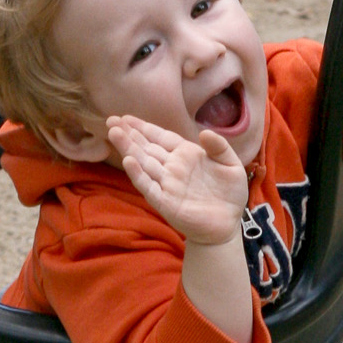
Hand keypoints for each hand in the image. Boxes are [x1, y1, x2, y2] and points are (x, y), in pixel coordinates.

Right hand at [107, 114, 247, 244]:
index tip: (125, 117)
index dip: (143, 127)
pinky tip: (128, 161)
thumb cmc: (229, 195)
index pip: (160, 137)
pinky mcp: (166, 202)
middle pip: (147, 147)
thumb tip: (204, 132)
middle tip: (111, 120)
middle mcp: (172, 168)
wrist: (228, 225)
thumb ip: (219, 147)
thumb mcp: (231, 165)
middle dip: (129, 134)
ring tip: (114, 133)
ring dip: (128, 148)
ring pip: (143, 163)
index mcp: (185, 155)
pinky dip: (138, 175)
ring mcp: (167, 185)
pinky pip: (149, 187)